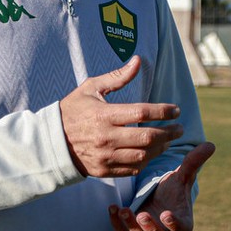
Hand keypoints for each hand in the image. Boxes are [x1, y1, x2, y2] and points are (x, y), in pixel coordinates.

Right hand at [60, 56, 183, 177]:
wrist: (51, 140)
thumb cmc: (73, 110)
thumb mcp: (91, 88)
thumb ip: (117, 77)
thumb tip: (137, 60)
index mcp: (104, 115)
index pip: (142, 112)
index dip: (164, 111)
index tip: (176, 110)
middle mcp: (106, 137)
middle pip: (147, 137)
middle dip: (169, 132)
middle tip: (179, 128)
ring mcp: (105, 156)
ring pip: (143, 155)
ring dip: (160, 148)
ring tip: (168, 140)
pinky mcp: (104, 170)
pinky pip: (132, 168)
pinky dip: (146, 161)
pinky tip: (151, 152)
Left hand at [109, 141, 215, 230]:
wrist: (154, 198)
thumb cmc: (171, 190)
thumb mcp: (181, 176)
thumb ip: (194, 163)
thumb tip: (210, 144)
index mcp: (182, 223)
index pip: (182, 230)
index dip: (175, 225)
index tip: (167, 214)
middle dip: (151, 228)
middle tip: (142, 215)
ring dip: (131, 226)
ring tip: (123, 210)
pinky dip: (117, 225)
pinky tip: (113, 209)